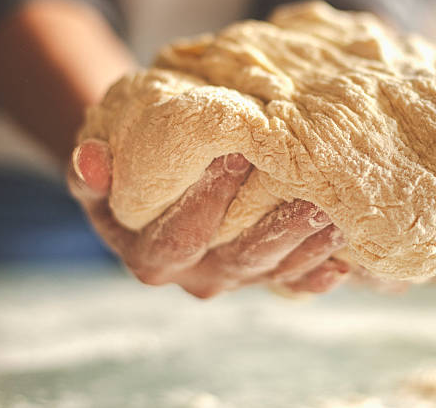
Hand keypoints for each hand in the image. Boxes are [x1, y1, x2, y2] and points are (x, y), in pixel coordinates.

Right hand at [68, 146, 348, 297]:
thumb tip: (91, 158)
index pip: (185, 233)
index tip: (238, 153)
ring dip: (306, 245)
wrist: (155, 190)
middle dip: (274, 224)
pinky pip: (290, 282)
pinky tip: (344, 262)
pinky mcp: (259, 274)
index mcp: (152, 254)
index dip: (210, 197)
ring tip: (338, 216)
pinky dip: (316, 274)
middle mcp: (194, 274)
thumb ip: (93, 171)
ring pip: (271, 268)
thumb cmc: (132, 173)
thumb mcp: (102, 171)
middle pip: (238, 256)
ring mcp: (231, 277)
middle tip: (310, 190)